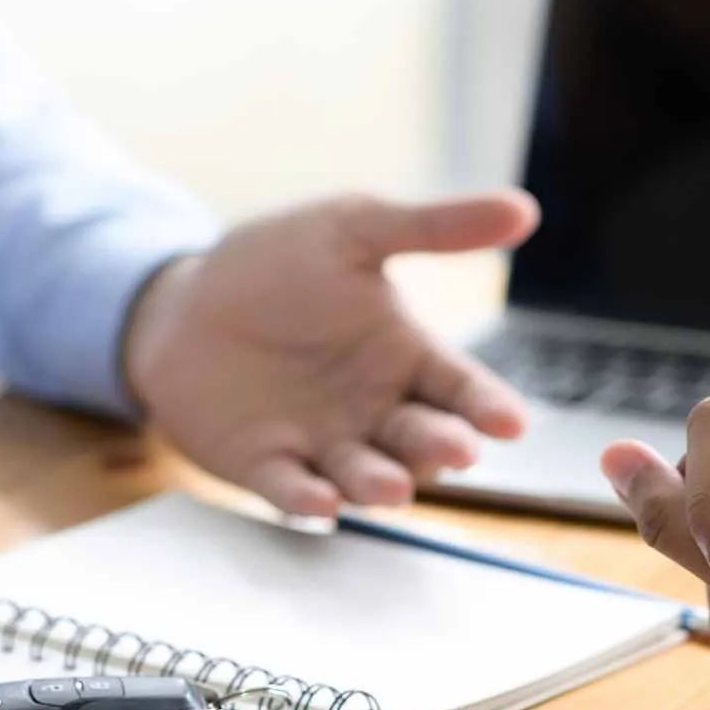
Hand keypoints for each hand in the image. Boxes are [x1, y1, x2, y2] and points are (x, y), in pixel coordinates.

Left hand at [124, 191, 536, 515]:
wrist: (184, 302)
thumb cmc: (278, 264)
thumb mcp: (354, 229)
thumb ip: (434, 227)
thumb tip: (525, 210)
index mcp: (406, 357)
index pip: (460, 388)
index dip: (487, 406)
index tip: (512, 422)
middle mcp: (376, 411)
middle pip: (422, 440)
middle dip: (441, 447)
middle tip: (458, 450)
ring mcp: (324, 444)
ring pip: (365, 475)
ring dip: (381, 484)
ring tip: (393, 486)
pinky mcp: (267, 466)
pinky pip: (291, 488)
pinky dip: (307, 498)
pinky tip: (320, 499)